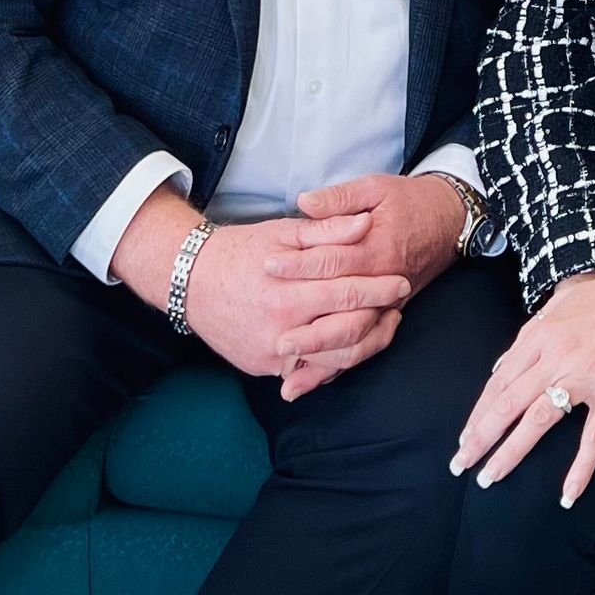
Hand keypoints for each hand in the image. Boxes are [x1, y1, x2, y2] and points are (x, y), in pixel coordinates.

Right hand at [111, 188, 410, 381]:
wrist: (194, 282)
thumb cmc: (243, 251)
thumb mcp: (284, 233)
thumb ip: (327, 231)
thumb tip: (366, 224)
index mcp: (289, 292)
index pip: (348, 294)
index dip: (379, 288)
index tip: (400, 282)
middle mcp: (282, 329)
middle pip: (347, 332)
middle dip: (380, 319)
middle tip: (398, 306)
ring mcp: (273, 354)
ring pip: (334, 360)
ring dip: (365, 343)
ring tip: (382, 324)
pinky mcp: (266, 369)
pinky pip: (309, 370)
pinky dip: (335, 360)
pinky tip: (352, 343)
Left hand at [268, 173, 466, 400]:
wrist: (448, 219)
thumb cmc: (407, 200)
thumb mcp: (375, 188)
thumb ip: (340, 198)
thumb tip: (304, 202)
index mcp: (378, 248)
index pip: (333, 261)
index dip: (300, 264)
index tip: (268, 267)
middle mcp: (384, 282)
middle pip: (344, 314)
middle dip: (310, 330)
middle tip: (276, 340)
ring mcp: (388, 304)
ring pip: (355, 339)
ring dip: (322, 358)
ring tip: (286, 370)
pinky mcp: (387, 315)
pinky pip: (364, 346)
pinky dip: (338, 367)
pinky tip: (311, 381)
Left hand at [453, 247, 594, 506]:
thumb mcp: (568, 300)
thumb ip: (538, 327)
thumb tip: (512, 357)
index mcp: (542, 332)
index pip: (501, 378)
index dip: (481, 409)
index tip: (466, 435)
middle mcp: (555, 354)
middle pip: (507, 402)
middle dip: (480, 436)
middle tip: (460, 464)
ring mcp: (584, 373)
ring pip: (537, 420)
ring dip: (509, 452)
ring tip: (489, 477)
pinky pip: (592, 438)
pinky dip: (580, 469)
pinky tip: (567, 496)